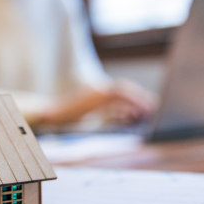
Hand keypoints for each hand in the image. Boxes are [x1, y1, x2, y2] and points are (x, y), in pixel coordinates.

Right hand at [32, 79, 156, 127]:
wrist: (52, 114)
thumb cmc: (69, 117)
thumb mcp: (93, 114)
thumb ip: (110, 113)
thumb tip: (129, 115)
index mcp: (98, 90)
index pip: (121, 88)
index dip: (136, 94)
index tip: (148, 102)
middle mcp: (98, 88)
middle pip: (124, 87)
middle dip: (139, 95)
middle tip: (152, 105)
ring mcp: (94, 92)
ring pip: (120, 91)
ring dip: (135, 99)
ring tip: (146, 109)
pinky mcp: (92, 99)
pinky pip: (113, 99)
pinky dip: (125, 104)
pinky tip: (133, 113)